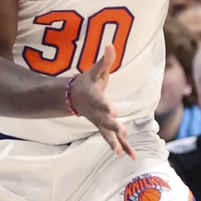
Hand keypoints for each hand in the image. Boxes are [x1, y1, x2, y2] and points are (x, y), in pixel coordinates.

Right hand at [66, 44, 136, 158]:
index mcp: (94, 98)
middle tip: (123, 133)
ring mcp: (99, 122)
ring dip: (115, 143)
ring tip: (121, 153)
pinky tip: (128, 156)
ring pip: (108, 134)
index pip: (101, 102)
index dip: (107, 107)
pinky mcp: (103, 128)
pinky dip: (120, 147)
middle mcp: (96, 112)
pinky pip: (111, 139)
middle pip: (105, 121)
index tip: (114, 113)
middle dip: (114, 128)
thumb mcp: (95, 71)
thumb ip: (105, 60)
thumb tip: (111, 44)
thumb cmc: (87, 83)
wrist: (72, 98)